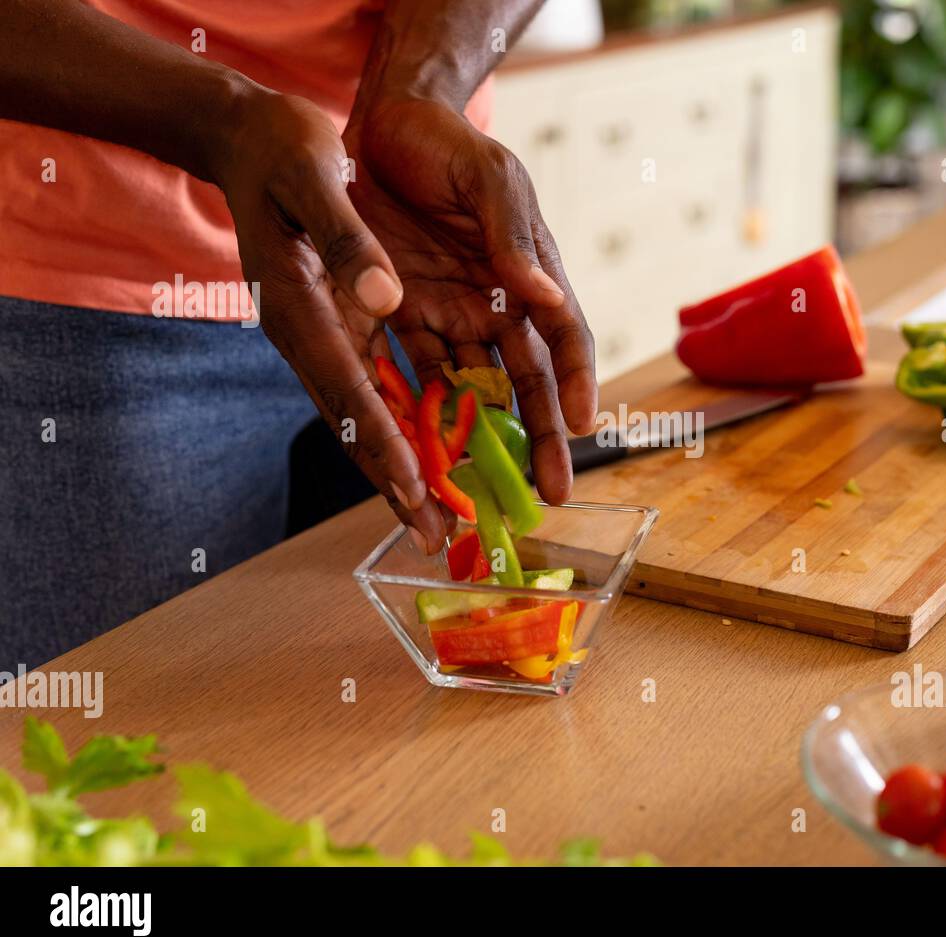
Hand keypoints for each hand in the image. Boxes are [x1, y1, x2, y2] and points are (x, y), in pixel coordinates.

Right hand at [213, 89, 447, 549]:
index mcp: (301, 304)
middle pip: (355, 421)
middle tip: (434, 539)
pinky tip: (440, 451)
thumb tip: (383, 297)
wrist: (250, 135)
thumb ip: (346, 240)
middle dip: (397, 481)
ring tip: (441, 519)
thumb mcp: (314, 177)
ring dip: (404, 465)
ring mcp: (323, 333)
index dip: (383, 444)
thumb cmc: (283, 149)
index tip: (417, 492)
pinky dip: (405, 422)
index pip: (347, 389)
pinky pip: (377, 385)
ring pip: (368, 414)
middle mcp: (310, 333)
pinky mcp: (339, 324)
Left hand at [344, 96, 596, 504]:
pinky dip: (421, 414)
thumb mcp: (490, 177)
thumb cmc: (447, 142)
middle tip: (550, 493)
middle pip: (526, 381)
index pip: (564, 337)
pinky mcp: (405, 316)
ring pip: (474, 390)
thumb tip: (546, 294)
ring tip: (485, 492)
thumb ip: (514, 234)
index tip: (583, 426)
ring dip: (481, 441)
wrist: (382, 120)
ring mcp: (452, 314)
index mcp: (530, 273)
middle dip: (541, 438)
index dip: (576, 382)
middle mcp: (498, 303)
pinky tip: (424, 456)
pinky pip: (415, 374)